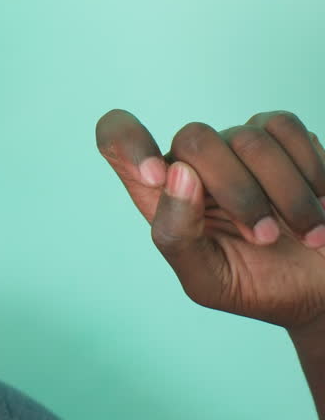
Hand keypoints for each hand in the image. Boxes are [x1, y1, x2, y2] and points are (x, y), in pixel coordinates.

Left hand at [96, 109, 324, 330]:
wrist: (321, 292)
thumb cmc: (256, 286)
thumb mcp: (205, 279)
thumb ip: (176, 234)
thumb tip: (178, 174)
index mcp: (160, 193)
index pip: (115, 139)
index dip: (127, 142)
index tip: (155, 177)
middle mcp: (194, 162)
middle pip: (194, 139)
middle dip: (238, 193)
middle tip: (266, 238)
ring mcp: (237, 146)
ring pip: (248, 138)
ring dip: (285, 195)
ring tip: (307, 234)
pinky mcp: (281, 138)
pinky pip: (285, 127)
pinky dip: (309, 170)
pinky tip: (320, 201)